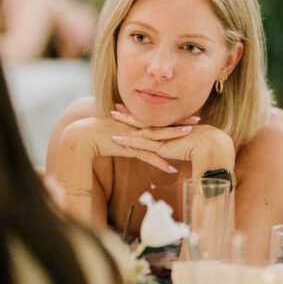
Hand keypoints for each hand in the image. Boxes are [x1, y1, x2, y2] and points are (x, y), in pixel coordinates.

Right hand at [58, 115, 195, 173]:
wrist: (83, 136)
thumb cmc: (102, 133)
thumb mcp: (122, 130)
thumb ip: (134, 131)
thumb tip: (144, 134)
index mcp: (137, 121)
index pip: (160, 118)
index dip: (176, 117)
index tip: (191, 114)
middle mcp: (137, 127)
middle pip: (163, 124)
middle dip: (181, 123)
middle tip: (198, 120)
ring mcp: (134, 137)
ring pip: (158, 137)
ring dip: (175, 139)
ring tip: (192, 140)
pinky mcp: (128, 148)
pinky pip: (147, 156)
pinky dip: (160, 163)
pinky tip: (172, 169)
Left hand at [108, 106, 234, 175]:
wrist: (211, 147)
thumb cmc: (207, 148)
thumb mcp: (195, 145)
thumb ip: (187, 146)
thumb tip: (187, 149)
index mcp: (173, 128)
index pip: (155, 119)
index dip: (143, 114)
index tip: (134, 108)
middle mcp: (166, 129)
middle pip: (145, 119)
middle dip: (130, 112)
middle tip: (117, 106)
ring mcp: (163, 137)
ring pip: (140, 127)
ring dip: (125, 122)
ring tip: (112, 115)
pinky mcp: (161, 146)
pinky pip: (141, 143)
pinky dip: (128, 140)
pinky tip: (116, 138)